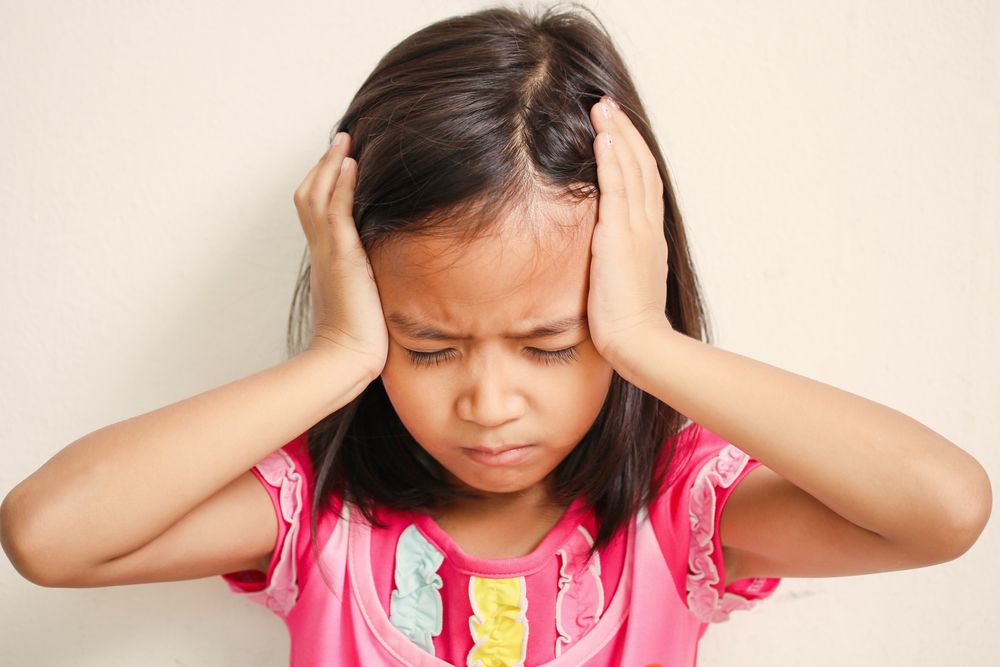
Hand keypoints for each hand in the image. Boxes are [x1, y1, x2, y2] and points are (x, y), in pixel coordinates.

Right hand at [293, 131, 387, 376]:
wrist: (346, 359)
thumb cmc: (360, 339)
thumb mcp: (367, 299)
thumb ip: (371, 278)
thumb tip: (390, 273)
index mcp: (326, 260)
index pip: (318, 212)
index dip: (325, 186)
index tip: (340, 164)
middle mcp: (321, 252)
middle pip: (309, 196)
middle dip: (323, 166)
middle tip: (340, 140)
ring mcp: (328, 253)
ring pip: (318, 197)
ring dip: (330, 165)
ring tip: (345, 140)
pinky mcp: (342, 257)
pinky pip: (336, 212)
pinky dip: (341, 185)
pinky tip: (350, 164)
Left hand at [586, 96, 671, 362]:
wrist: (639, 342)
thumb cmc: (627, 324)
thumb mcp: (624, 283)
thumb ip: (617, 261)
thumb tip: (604, 256)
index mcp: (650, 238)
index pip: (644, 185)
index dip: (633, 154)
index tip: (617, 132)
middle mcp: (648, 227)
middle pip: (642, 168)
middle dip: (625, 134)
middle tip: (609, 105)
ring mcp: (637, 229)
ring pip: (631, 170)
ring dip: (617, 135)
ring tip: (602, 107)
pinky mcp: (621, 236)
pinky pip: (618, 188)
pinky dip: (612, 160)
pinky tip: (602, 137)